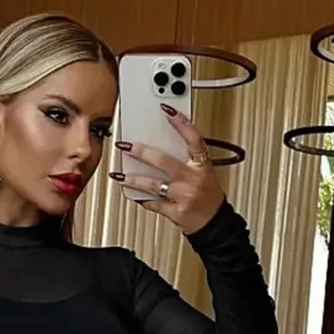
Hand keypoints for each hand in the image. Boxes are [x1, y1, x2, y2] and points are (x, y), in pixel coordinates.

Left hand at [109, 106, 223, 235]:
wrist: (214, 223)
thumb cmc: (208, 195)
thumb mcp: (205, 172)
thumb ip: (187, 158)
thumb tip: (163, 142)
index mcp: (202, 166)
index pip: (194, 140)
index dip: (182, 124)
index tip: (167, 110)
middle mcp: (192, 180)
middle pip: (164, 162)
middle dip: (141, 153)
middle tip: (126, 145)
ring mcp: (183, 197)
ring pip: (153, 185)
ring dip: (133, 180)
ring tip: (119, 175)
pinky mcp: (175, 212)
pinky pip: (154, 203)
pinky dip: (142, 198)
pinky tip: (132, 192)